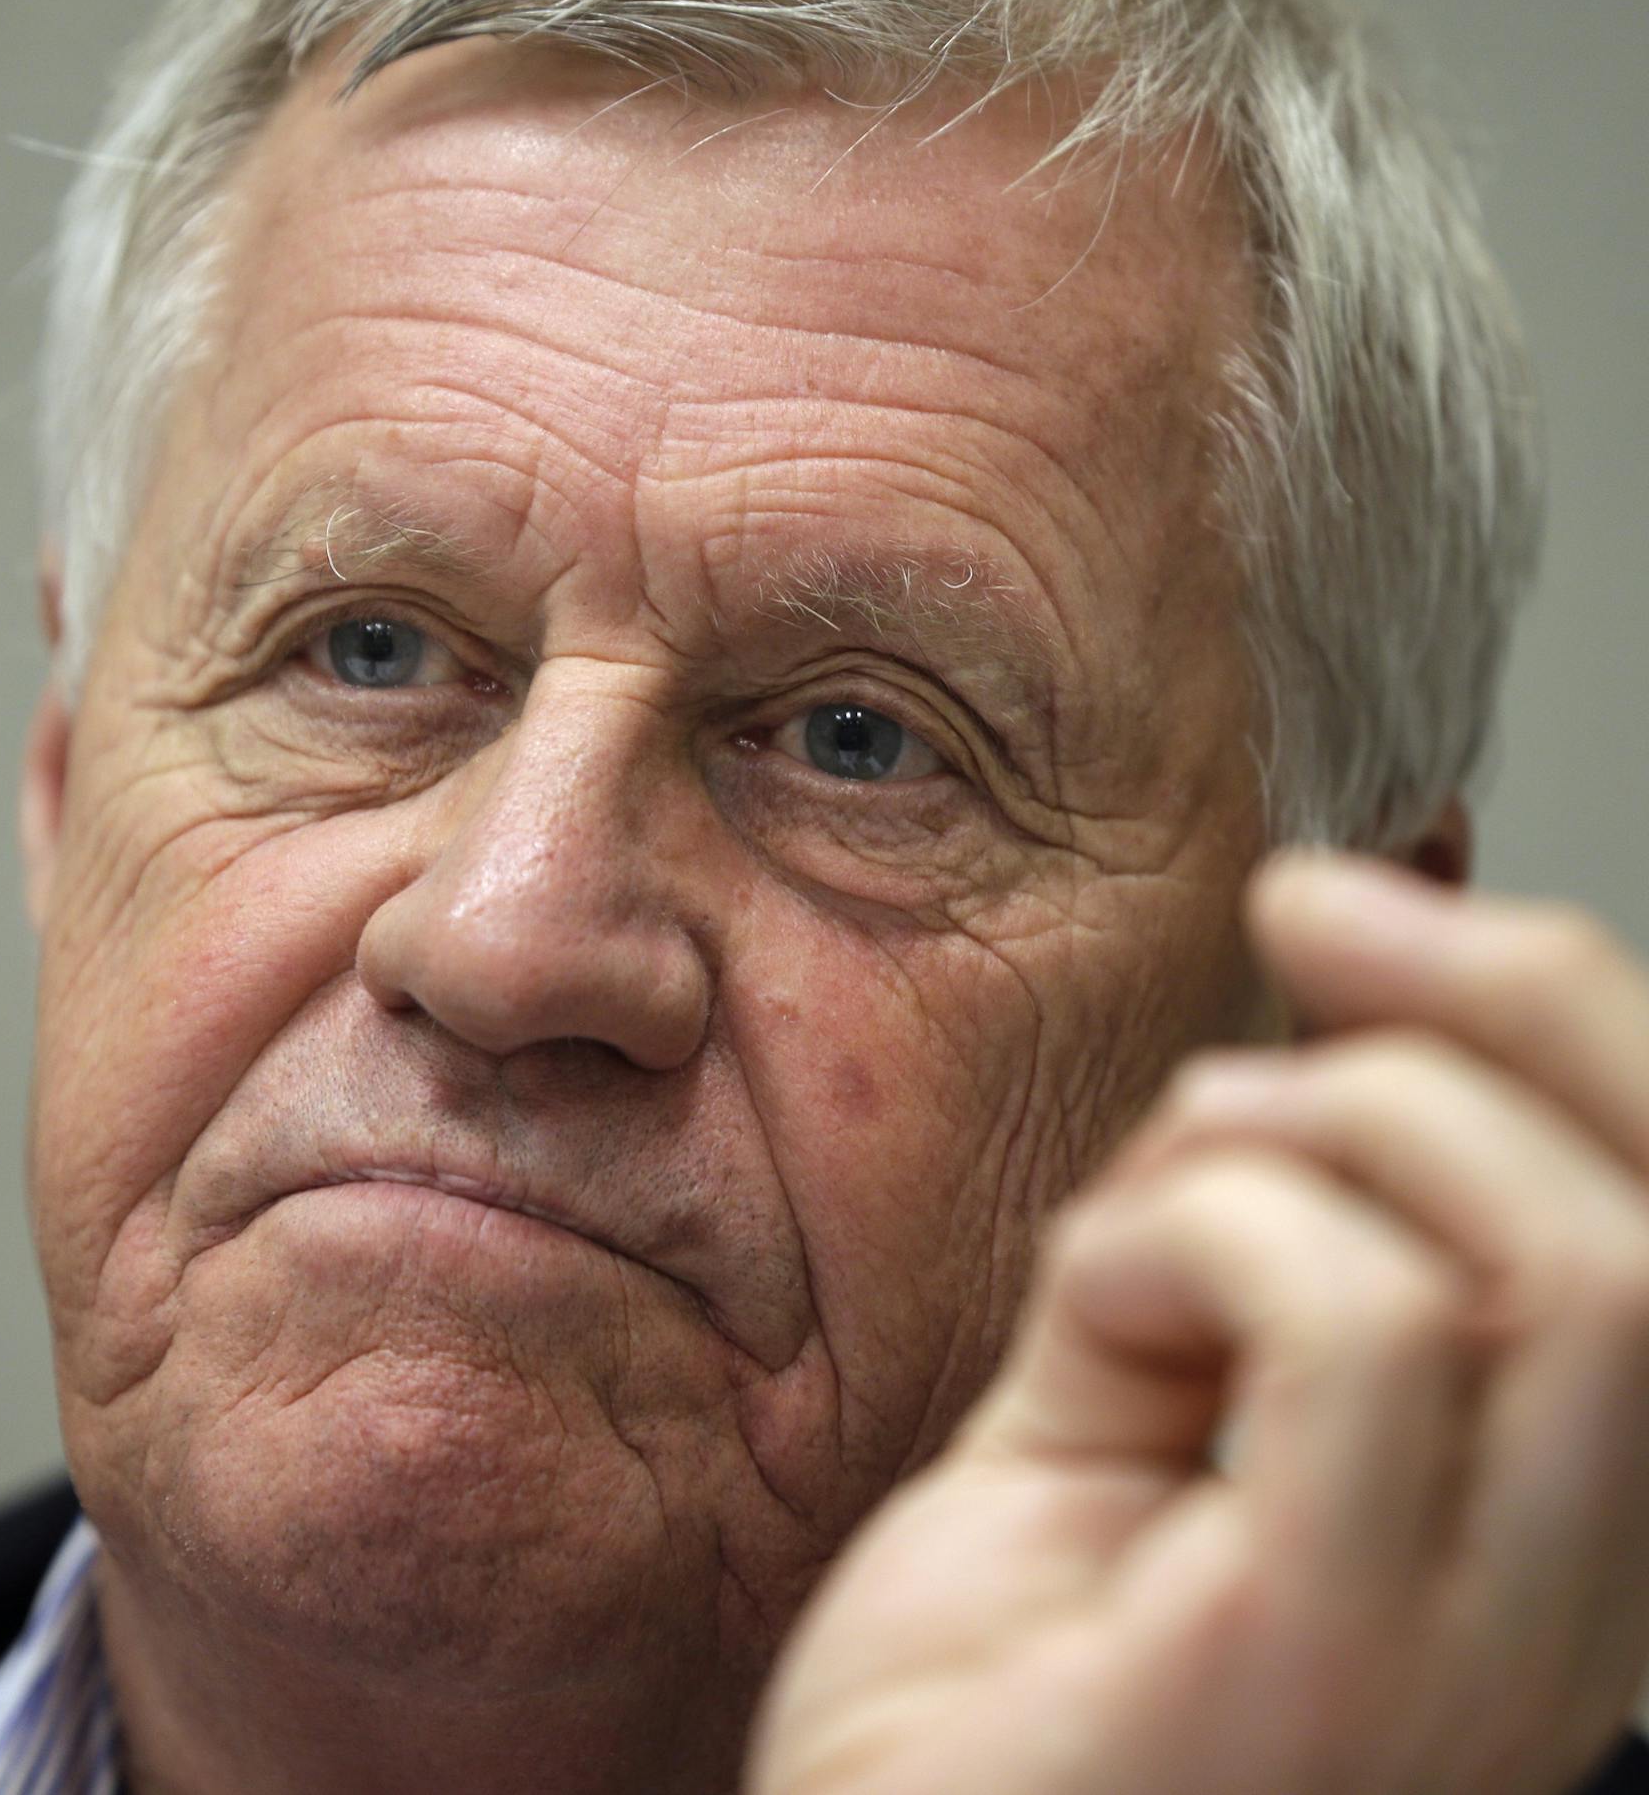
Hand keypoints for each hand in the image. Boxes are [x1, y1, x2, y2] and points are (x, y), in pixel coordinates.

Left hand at [748, 851, 1648, 1794]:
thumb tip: (1289, 1045)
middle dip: (1493, 1002)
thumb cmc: (996, 1674)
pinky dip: (1201, 1231)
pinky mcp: (1314, 1664)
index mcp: (1545, 1545)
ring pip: (1562, 1262)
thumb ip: (1237, 1246)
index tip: (1355, 895)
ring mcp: (1463, 1662)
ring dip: (1316, 1137)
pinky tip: (1093, 1309)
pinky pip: (1358, 1332)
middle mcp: (1562, 1619)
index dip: (1571, 1013)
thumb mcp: (1139, 1404)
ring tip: (1145, 1222)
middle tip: (1293, 925)